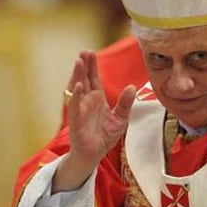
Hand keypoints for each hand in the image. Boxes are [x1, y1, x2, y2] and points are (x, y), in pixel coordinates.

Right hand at [53, 51, 135, 191]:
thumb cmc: (104, 136)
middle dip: (84, 65)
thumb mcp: (120, 118)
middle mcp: (87, 101)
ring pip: (77, 88)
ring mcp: (80, 109)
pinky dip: (75, 95)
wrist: (94, 155)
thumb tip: (132, 87)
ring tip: (79, 62)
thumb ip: (125, 103)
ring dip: (77, 75)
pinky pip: (74, 106)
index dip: (92, 66)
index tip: (91, 52)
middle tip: (84, 51)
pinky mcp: (76, 120)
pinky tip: (78, 85)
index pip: (94, 78)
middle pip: (84, 79)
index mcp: (97, 98)